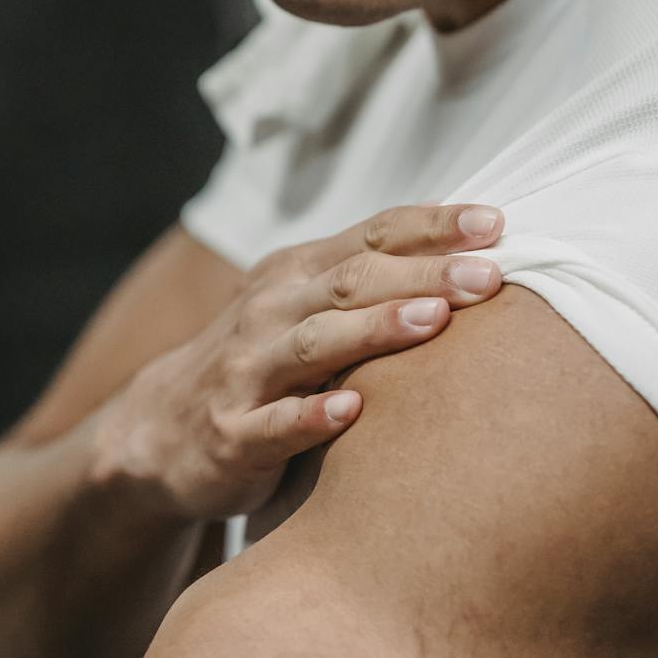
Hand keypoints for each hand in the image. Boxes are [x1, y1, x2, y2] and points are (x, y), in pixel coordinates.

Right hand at [101, 202, 503, 525]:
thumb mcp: (305, 305)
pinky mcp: (233, 433)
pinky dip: (312, 415)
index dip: (433, 227)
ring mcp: (248, 371)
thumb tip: (469, 241)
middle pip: (353, 282)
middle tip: (489, 275)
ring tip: (434, 321)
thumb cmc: (262, 361)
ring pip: (316, 343)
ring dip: (376, 329)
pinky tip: (352, 411)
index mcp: (298, 273)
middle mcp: (271, 310)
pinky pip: (275, 424)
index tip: (496, 224)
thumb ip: (370, 276)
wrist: (160, 430)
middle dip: (425, 275)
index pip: (373, 236)